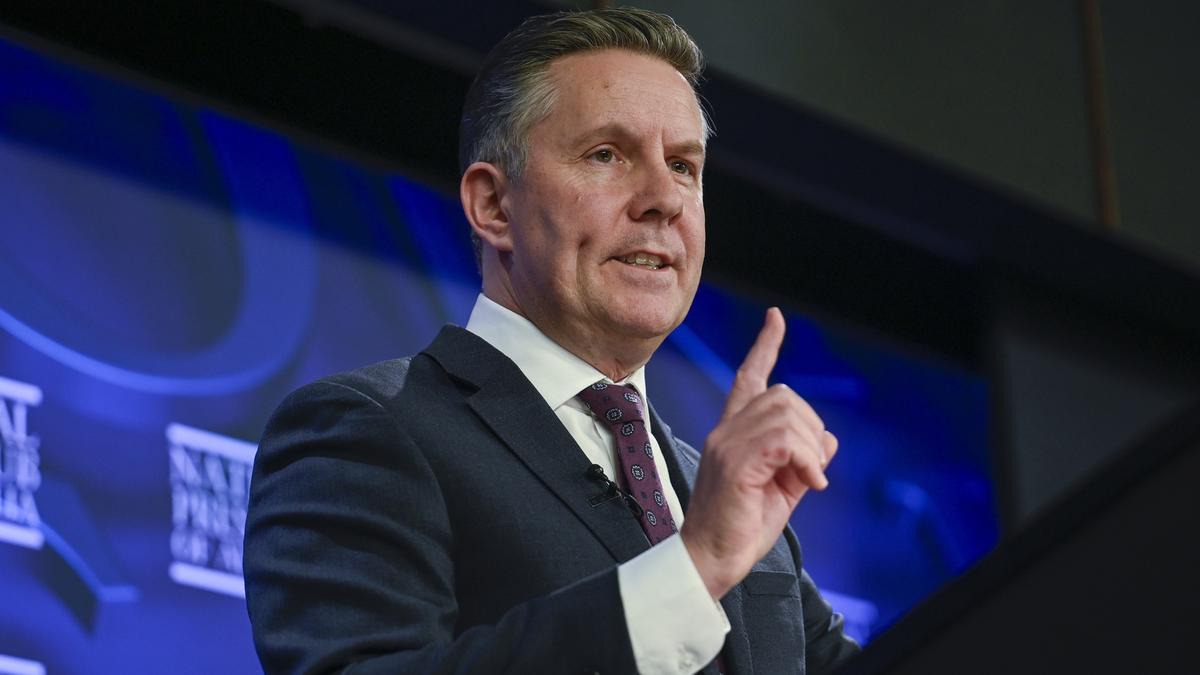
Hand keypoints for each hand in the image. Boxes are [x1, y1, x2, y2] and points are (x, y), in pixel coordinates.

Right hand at [679, 308, 838, 599]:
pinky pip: (784, 440)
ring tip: (807, 481)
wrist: (711, 560)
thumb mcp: (783, 489)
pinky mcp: (734, 462)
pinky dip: (806, 460)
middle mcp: (726, 430)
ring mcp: (726, 443)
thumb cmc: (741, 529)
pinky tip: (807, 485)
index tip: (776, 318)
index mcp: (733, 433)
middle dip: (811, 427)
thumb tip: (829, 441)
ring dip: (811, 448)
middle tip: (812, 469)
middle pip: (783, 394)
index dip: (765, 346)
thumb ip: (803, 461)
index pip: (748, 377)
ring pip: (787, 413)